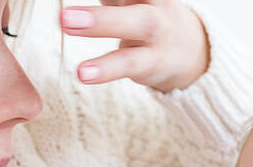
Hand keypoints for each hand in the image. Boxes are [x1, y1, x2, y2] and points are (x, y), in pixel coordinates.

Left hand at [60, 1, 209, 91]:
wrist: (188, 50)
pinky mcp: (150, 61)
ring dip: (100, 23)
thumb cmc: (143, 13)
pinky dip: (105, 69)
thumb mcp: (126, 0)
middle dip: (101, 3)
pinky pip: (127, 64)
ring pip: (134, 25)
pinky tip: (83, 73)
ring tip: (65, 23)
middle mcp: (153, 3)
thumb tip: (65, 8)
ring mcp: (155, 32)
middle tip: (66, 4)